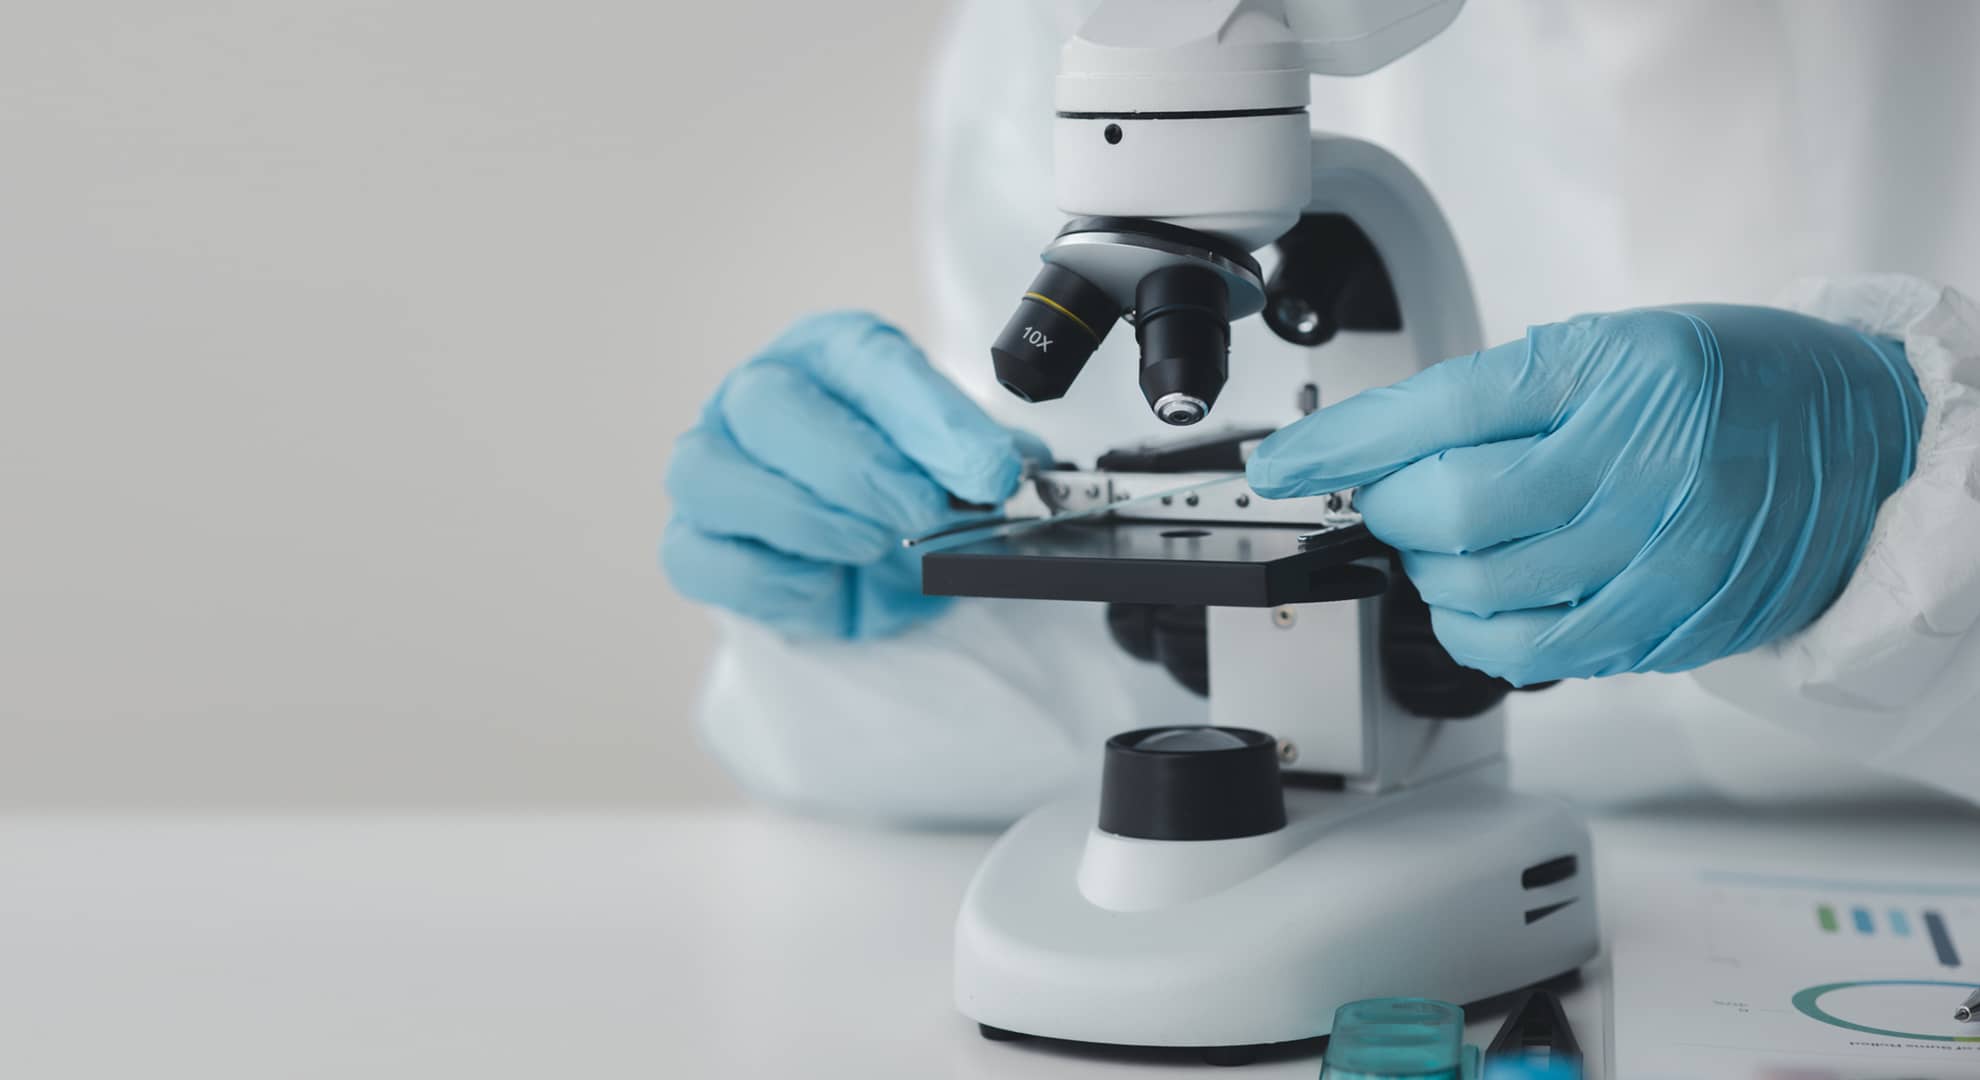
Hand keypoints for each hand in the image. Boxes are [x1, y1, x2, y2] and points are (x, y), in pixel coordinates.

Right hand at [665, 311, 1041, 638]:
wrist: (869, 561)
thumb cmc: (906, 491)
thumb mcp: (958, 468)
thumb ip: (982, 460)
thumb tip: (1014, 465)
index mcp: (833, 355)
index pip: (869, 363)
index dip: (931, 419)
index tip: (990, 471)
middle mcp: (759, 395)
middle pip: (771, 405)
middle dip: (858, 467)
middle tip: (923, 513)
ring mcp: (710, 464)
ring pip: (712, 473)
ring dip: (806, 517)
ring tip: (872, 546)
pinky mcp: (689, 541)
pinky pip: (702, 556)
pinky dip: (771, 579)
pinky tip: (825, 582)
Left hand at [1247, 305, 1924, 683]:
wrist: (1860, 439)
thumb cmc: (1729, 383)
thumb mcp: (1613, 347)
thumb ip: (1497, 398)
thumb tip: (1374, 450)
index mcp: (1613, 373)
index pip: (1440, 409)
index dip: (1340, 442)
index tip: (1281, 461)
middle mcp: (1638, 465)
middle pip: (1448, 509)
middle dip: (1388, 506)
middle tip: (1390, 492)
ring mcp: (1655, 555)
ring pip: (1477, 587)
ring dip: (1428, 567)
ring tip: (1448, 537)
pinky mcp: (1664, 625)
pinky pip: (1530, 650)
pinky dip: (1475, 629)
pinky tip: (1481, 597)